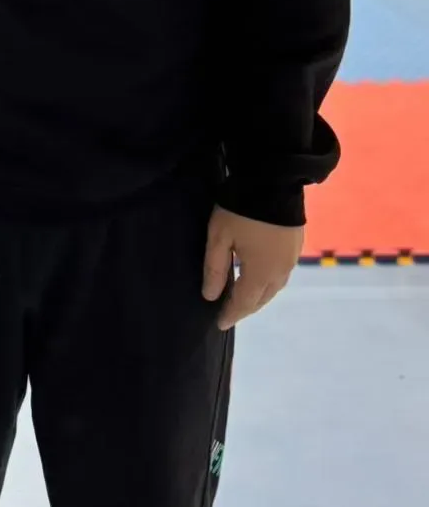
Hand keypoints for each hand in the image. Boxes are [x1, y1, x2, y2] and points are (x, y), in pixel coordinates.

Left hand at [203, 206, 302, 329]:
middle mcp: (280, 272)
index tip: (219, 324)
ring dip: (259, 296)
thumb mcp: (219, 237)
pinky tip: (260, 277)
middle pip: (261, 298)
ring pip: (274, 287)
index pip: (244, 303)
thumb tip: (210, 296)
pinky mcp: (296, 246)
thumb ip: (214, 268)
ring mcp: (291, 259)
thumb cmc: (240, 210)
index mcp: (261, 273)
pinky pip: (282, 274)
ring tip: (243, 298)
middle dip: (245, 308)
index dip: (231, 314)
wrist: (273, 181)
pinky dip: (269, 282)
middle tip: (230, 313)